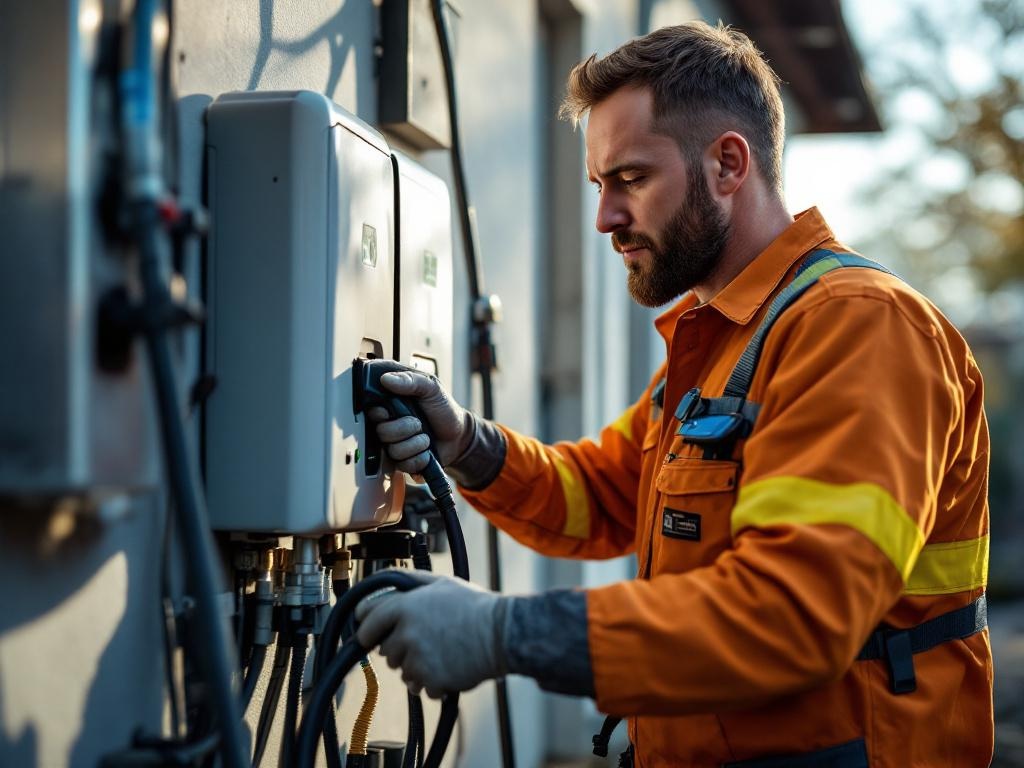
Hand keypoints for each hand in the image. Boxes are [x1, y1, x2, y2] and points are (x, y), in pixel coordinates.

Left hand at [355, 570, 507, 697]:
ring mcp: (418, 660)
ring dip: (417, 667)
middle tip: (424, 640)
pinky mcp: (431, 681)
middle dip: (399, 648)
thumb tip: (388, 579)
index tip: (368, 634)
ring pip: (403, 672)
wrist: (501, 634)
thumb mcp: (441, 583)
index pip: (368, 621)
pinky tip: (449, 667)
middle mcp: (407, 634)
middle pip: (385, 651)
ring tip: (442, 653)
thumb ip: (411, 580)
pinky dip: (433, 682)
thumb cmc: (473, 607)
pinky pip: (421, 687)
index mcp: (405, 607)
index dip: (367, 629)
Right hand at [368, 371, 474, 472]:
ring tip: (426, 437)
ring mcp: (395, 445)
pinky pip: (404, 465)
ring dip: (416, 444)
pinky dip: (420, 458)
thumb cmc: (443, 409)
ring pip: (393, 451)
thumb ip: (411, 380)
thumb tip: (387, 379)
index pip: (371, 411)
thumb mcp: (431, 387)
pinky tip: (426, 451)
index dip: (382, 413)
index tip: (393, 411)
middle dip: (405, 428)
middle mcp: (389, 425)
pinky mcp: (403, 461)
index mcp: (391, 405)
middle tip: (419, 423)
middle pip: (381, 433)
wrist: (459, 435)